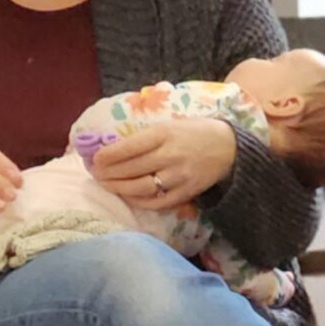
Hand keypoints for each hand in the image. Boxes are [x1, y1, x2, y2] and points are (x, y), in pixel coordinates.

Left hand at [88, 117, 239, 213]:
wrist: (230, 147)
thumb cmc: (195, 131)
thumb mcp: (169, 124)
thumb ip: (146, 136)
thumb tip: (115, 147)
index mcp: (164, 134)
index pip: (129, 147)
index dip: (108, 155)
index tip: (94, 159)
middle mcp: (170, 156)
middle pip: (131, 169)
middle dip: (109, 173)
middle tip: (95, 174)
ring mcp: (179, 177)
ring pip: (142, 187)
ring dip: (119, 188)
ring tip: (106, 185)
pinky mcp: (187, 192)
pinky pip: (158, 202)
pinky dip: (139, 201)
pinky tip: (128, 197)